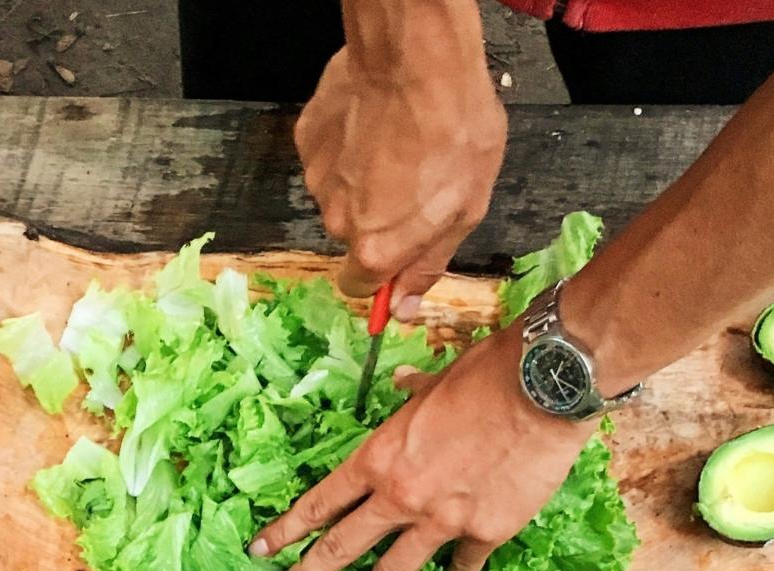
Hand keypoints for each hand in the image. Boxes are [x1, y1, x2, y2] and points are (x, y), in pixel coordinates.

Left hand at [250, 327, 592, 570]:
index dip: (287, 530)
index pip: (321, 503)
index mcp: (379, 458)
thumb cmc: (485, 374)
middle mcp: (401, 496)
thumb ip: (412, 396)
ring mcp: (442, 520)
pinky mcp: (485, 532)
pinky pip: (462, 567)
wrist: (542, 389)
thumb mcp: (435, 382)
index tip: (261, 551)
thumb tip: (401, 386)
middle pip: (342, 546)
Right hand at [295, 31, 504, 319]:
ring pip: (340, 194)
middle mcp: (336, 220)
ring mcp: (317, 177)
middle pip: (353, 236)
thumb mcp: (465, 209)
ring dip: (365, 179)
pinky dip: (349, 146)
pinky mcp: (307, 139)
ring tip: (399, 144)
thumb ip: (429, 264)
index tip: (401, 252)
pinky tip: (377, 123)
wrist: (417, 59)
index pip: (360, 286)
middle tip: (416, 181)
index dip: (383, 272)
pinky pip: (329, 156)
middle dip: (379, 218)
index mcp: (375, 247)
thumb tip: (404, 307)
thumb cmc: (454, 130)